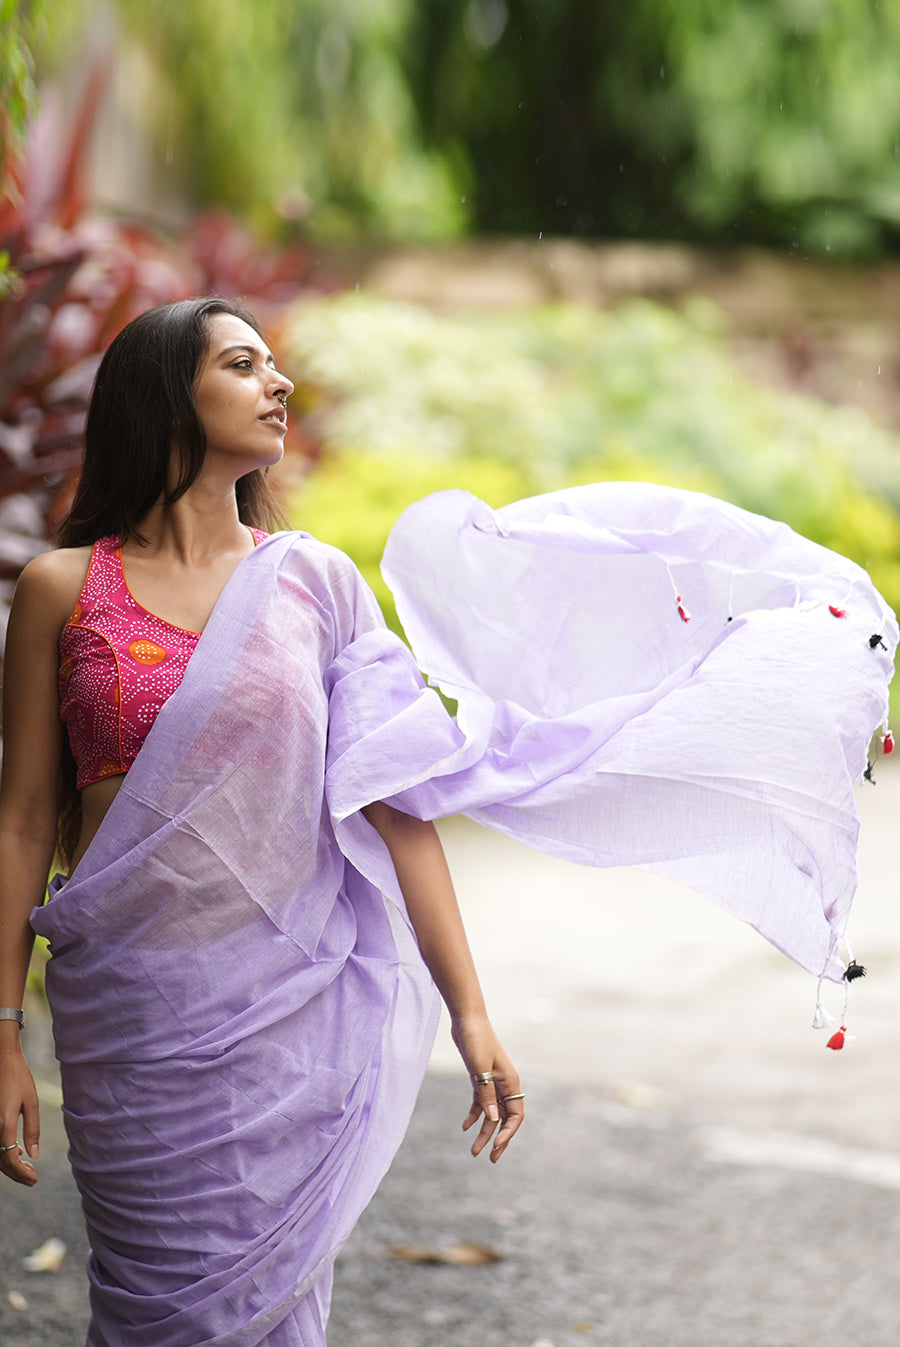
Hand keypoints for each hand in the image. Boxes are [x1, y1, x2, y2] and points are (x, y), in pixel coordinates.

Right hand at [0, 1047, 39, 1186]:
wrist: (3, 1060)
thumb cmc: (19, 1078)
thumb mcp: (31, 1103)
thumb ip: (33, 1130)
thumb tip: (34, 1156)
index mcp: (3, 1124)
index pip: (9, 1159)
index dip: (21, 1173)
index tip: (34, 1179)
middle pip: (1, 1161)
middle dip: (16, 1173)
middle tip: (33, 1179)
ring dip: (11, 1164)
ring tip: (29, 1168)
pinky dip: (5, 1152)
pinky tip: (20, 1151)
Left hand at [451, 1013, 523, 1162]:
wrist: (466, 1019)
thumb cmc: (476, 1040)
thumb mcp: (479, 1068)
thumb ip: (486, 1092)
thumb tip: (493, 1118)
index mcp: (510, 1082)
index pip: (515, 1115)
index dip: (507, 1132)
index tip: (495, 1145)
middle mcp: (504, 1084)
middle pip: (505, 1118)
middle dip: (498, 1139)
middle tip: (491, 1159)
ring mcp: (492, 1082)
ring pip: (491, 1113)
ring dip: (484, 1132)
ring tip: (474, 1151)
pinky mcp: (479, 1078)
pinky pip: (480, 1103)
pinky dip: (474, 1116)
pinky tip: (465, 1127)